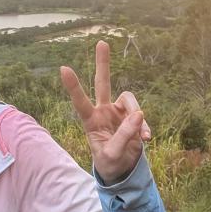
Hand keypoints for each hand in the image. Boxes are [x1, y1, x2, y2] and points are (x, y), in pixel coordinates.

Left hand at [60, 40, 151, 183]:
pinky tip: (146, 139)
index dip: (73, 86)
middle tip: (101, 42)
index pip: (80, 102)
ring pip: (130, 100)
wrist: (121, 170)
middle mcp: (103, 112)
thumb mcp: (113, 154)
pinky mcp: (131, 116)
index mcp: (91, 121)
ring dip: (137, 116)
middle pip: (103, 83)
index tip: (64, 68)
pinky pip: (141, 114)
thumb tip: (139, 114)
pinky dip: (144, 126)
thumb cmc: (109, 163)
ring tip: (143, 136)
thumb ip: (124, 135)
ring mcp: (118, 112)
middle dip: (103, 64)